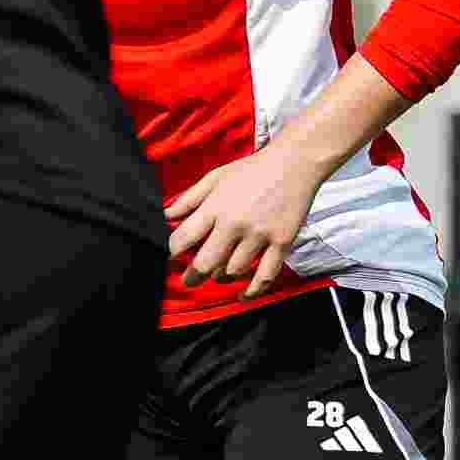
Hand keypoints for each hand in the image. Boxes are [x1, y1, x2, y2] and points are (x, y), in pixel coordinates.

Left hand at [166, 138, 332, 293]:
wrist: (294, 164)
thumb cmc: (251, 170)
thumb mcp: (214, 178)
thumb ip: (189, 199)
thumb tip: (164, 215)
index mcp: (215, 208)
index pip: (182, 239)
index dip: (171, 253)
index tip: (169, 258)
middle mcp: (235, 225)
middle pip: (205, 263)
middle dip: (192, 276)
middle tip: (188, 280)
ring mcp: (260, 235)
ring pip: (234, 271)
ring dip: (222, 277)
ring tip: (217, 276)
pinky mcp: (282, 243)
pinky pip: (265, 275)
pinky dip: (252, 290)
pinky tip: (242, 295)